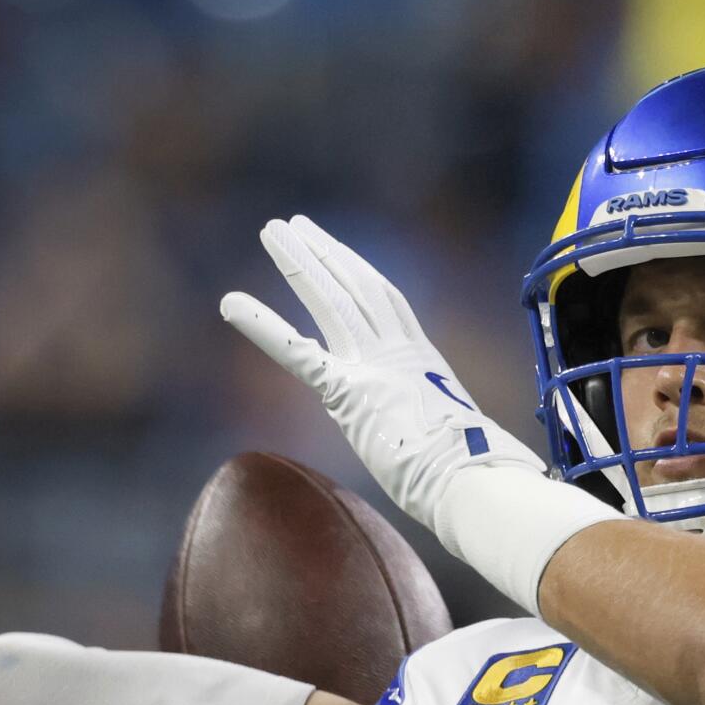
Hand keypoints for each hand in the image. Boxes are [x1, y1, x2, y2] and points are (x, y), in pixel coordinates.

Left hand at [221, 215, 546, 532]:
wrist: (472, 479)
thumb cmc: (471, 473)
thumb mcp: (454, 436)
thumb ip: (435, 425)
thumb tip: (445, 447)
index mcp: (424, 361)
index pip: (387, 301)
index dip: (358, 270)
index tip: (335, 250)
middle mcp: (400, 353)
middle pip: (356, 288)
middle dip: (323, 253)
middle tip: (293, 226)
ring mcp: (375, 368)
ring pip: (332, 300)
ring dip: (299, 264)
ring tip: (272, 232)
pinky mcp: (349, 393)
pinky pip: (297, 353)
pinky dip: (263, 326)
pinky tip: (231, 303)